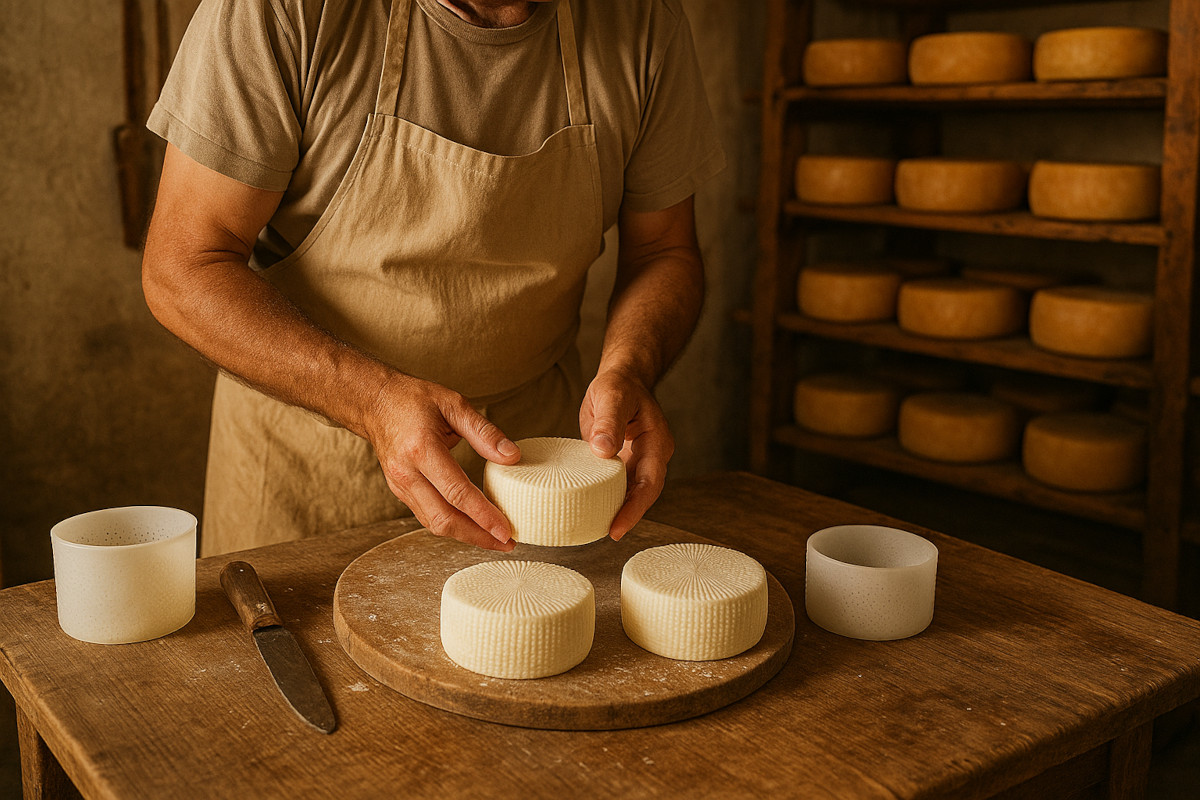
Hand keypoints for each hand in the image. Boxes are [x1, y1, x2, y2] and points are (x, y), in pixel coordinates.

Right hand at [364, 373, 519, 550]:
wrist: (374, 402)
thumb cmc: (413, 399)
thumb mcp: (454, 404)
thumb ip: (484, 432)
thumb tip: (512, 456)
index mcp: (422, 450)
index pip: (457, 493)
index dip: (483, 516)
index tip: (506, 530)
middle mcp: (407, 473)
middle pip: (444, 518)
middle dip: (478, 536)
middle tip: (507, 542)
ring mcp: (400, 485)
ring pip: (434, 523)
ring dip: (466, 535)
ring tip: (495, 539)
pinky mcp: (400, 491)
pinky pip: (427, 516)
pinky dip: (451, 525)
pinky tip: (472, 526)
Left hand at [579, 368, 674, 539]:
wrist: (622, 379)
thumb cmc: (619, 385)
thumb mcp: (612, 397)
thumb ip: (608, 422)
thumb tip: (603, 449)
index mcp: (657, 442)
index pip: (650, 482)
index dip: (635, 507)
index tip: (618, 526)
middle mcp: (652, 455)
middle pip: (644, 493)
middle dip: (629, 515)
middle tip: (608, 533)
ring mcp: (639, 461)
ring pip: (632, 492)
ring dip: (619, 509)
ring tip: (598, 528)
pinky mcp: (624, 463)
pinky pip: (619, 485)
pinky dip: (608, 497)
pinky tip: (592, 509)